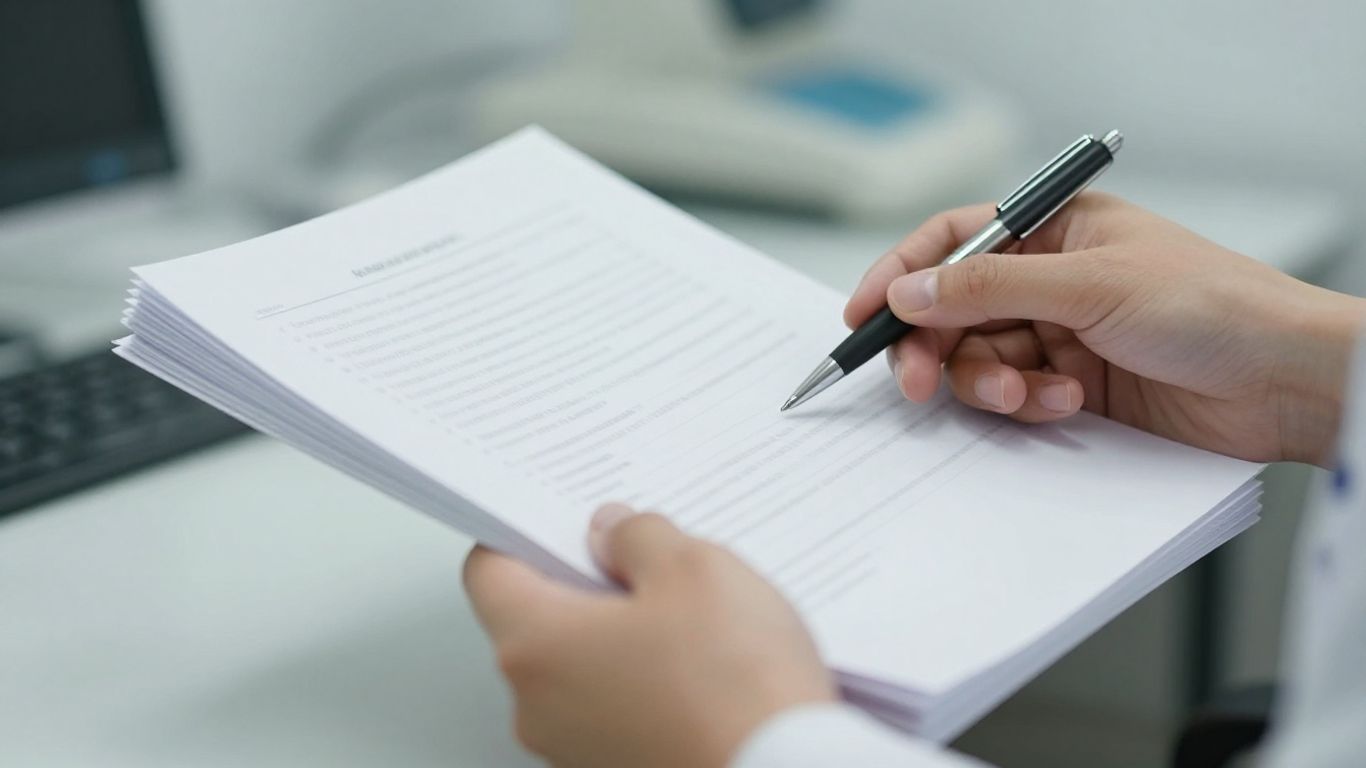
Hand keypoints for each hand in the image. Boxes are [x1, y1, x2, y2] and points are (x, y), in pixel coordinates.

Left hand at [464, 504, 833, 767]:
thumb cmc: (736, 689)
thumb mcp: (694, 569)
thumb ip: (638, 537)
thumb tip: (615, 532)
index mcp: (535, 645)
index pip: (489, 571)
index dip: (527, 532)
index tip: (569, 519)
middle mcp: (537, 706)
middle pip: (537, 619)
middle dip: (590, 582)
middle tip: (652, 562)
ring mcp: (574, 748)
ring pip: (580, 665)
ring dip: (623, 634)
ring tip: (695, 620)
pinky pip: (613, 706)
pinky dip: (646, 680)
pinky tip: (703, 668)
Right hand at [846, 193, 1365, 466]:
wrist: (1285, 381)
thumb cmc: (1212, 304)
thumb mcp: (1089, 284)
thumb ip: (988, 288)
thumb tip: (907, 290)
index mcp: (1054, 228)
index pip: (952, 242)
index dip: (900, 274)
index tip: (861, 315)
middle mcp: (1051, 279)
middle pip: (953, 311)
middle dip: (934, 347)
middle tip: (920, 382)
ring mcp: (1060, 335)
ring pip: (978, 360)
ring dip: (990, 382)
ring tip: (1030, 394)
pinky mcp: (1073, 387)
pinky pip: (1015, 397)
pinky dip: (1028, 406)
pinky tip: (1067, 406)